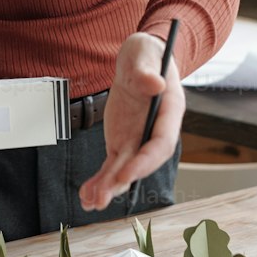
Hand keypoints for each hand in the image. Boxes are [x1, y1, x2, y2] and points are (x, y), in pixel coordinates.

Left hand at [79, 32, 184, 211]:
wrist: (139, 58)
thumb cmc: (147, 54)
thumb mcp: (145, 54)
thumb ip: (147, 72)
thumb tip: (155, 84)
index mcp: (169, 111)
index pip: (160, 142)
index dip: (145, 161)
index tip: (126, 173)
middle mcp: (156, 131)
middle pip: (142, 161)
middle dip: (123, 180)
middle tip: (103, 196)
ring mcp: (139, 138)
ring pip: (125, 167)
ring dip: (109, 186)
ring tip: (91, 202)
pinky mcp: (123, 140)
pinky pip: (112, 164)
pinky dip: (100, 179)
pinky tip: (86, 194)